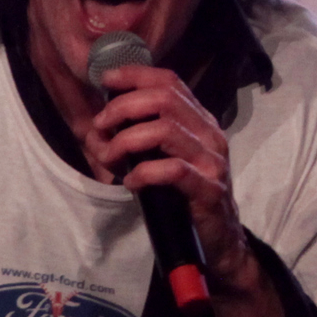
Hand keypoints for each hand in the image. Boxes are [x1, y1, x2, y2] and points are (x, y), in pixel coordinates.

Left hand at [88, 66, 250, 281]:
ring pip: (166, 130)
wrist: (219, 241)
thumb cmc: (183, 197)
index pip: (170, 82)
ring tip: (110, 157)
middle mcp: (211, 134)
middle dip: (124, 107)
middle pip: (165, 100)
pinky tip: (131, 182)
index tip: (106, 79)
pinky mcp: (210, 189)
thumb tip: (97, 129)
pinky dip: (144, 172)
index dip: (136, 75)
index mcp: (200, 121)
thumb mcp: (160, 160)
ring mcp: (213, 161)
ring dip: (127, 140)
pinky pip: (172, 170)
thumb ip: (135, 140)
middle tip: (100, 126)